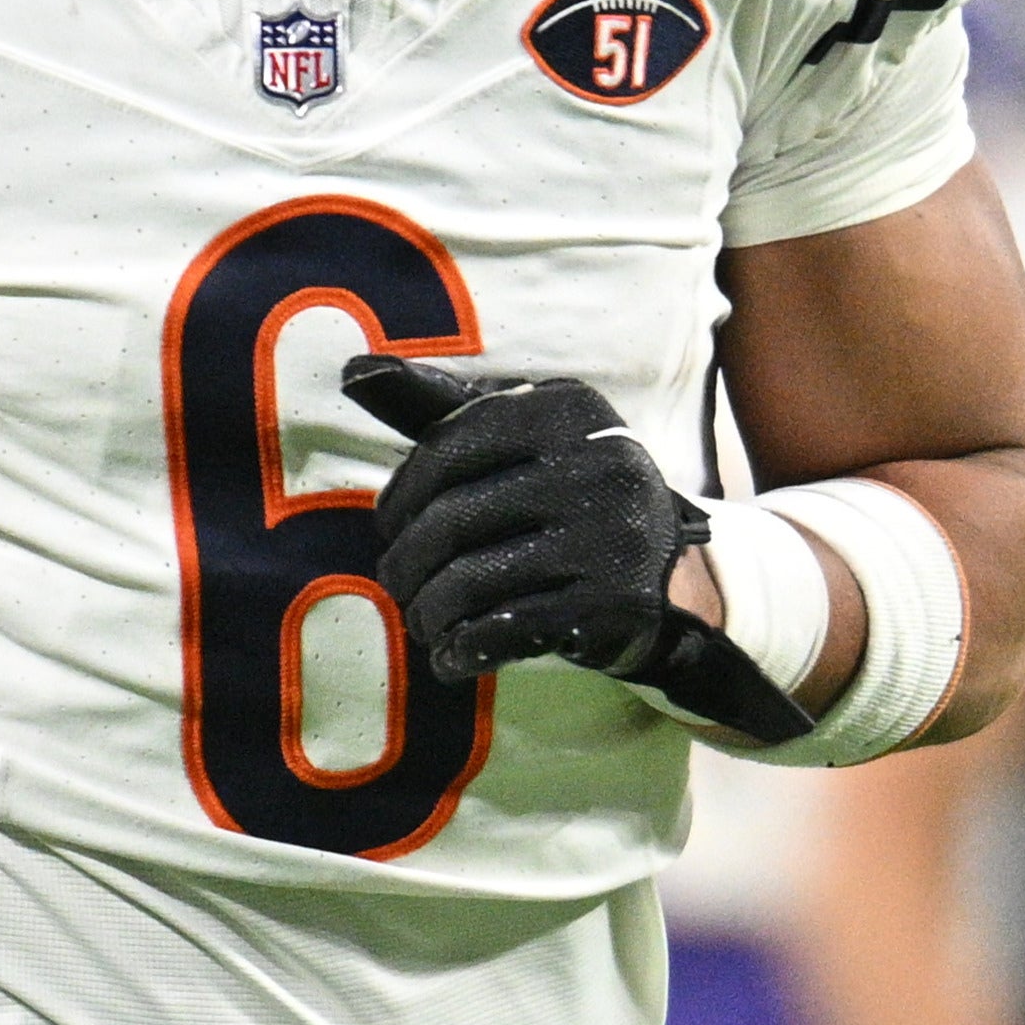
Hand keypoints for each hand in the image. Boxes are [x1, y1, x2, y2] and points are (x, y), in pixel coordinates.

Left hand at [342, 356, 813, 742]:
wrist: (669, 572)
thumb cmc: (566, 493)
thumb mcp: (518, 437)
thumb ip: (439, 408)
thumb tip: (354, 370)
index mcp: (567, 410)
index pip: (448, 448)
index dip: (401, 494)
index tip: (390, 524)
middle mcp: (597, 466)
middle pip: (452, 519)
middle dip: (406, 561)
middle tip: (398, 581)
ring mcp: (610, 539)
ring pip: (470, 582)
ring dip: (429, 611)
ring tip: (424, 617)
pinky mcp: (614, 606)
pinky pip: (506, 631)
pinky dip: (462, 649)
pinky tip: (453, 654)